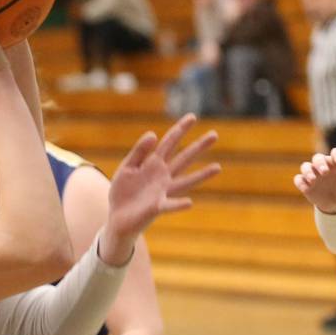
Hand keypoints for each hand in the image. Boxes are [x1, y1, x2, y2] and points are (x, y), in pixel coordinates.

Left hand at [101, 114, 219, 263]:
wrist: (117, 217)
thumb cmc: (122, 192)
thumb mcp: (127, 167)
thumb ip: (139, 152)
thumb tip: (153, 134)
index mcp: (153, 164)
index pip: (169, 143)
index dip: (180, 130)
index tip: (192, 117)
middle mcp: (162, 176)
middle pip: (183, 158)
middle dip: (198, 147)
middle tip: (215, 134)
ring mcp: (162, 191)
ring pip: (185, 181)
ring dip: (201, 175)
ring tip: (218, 167)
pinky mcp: (157, 207)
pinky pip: (169, 205)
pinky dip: (179, 205)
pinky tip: (190, 202)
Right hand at [294, 147, 335, 213]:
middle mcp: (323, 166)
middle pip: (318, 157)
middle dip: (320, 163)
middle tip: (325, 172)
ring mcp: (313, 174)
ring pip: (305, 166)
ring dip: (307, 171)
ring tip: (313, 180)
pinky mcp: (305, 183)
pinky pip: (298, 179)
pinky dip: (300, 183)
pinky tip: (305, 188)